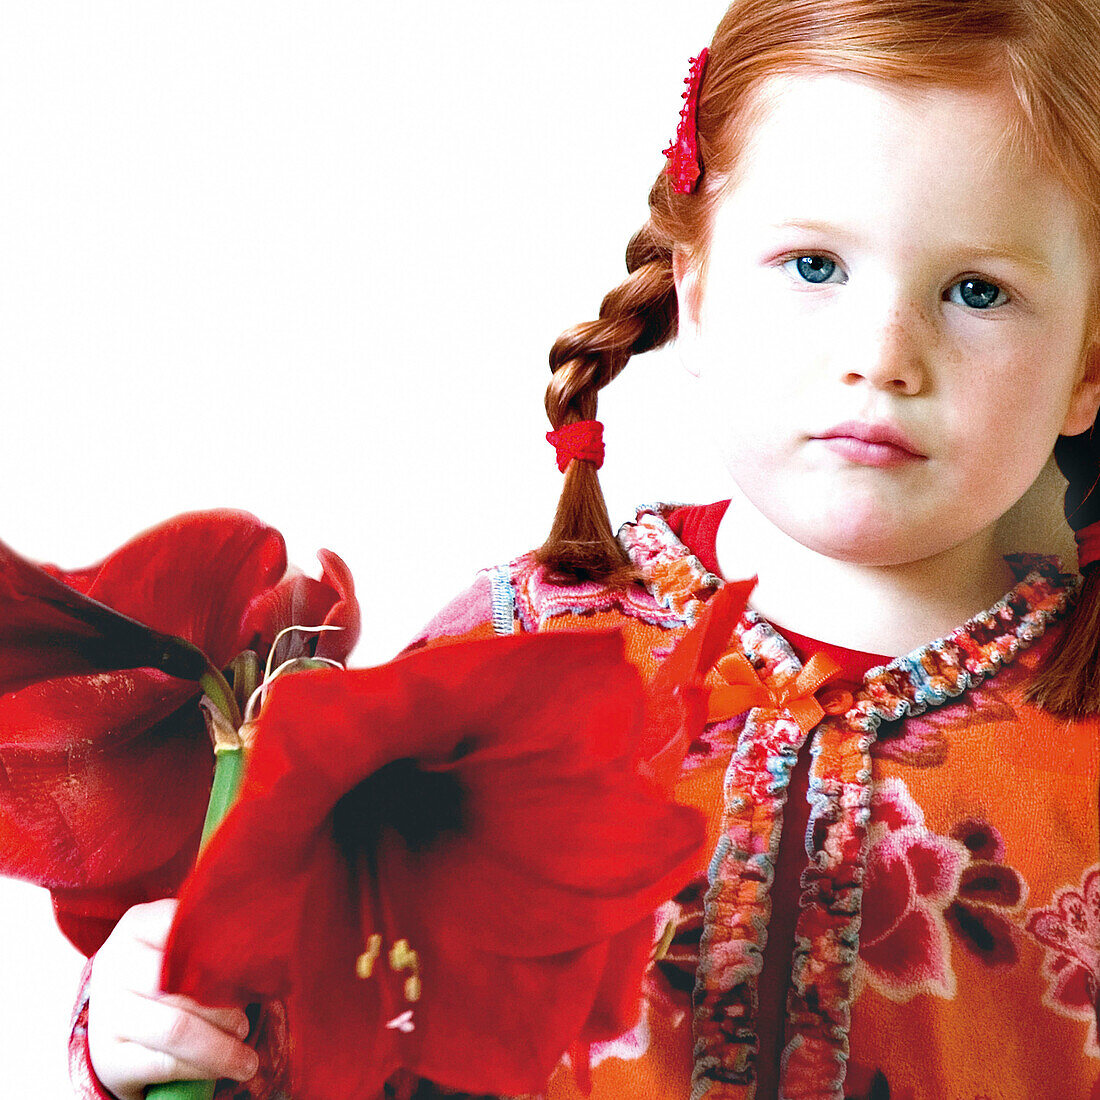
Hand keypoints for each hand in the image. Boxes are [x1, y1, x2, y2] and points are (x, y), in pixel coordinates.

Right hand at [87, 899, 258, 1099]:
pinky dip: (204, 1067)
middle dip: (225, 1005)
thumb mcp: (175, 946)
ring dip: (221, 1046)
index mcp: (137, 926)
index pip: (186, 929)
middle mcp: (116, 965)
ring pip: (177, 1028)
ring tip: (246, 1056)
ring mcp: (108, 1013)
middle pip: (183, 983)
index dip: (225, 948)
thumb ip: (208, 939)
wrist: (114, 1025)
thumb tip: (266, 944)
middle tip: (247, 1020)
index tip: (253, 963)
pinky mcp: (109, 1058)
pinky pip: (167, 1064)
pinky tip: (226, 1068)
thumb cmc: (162, 976)